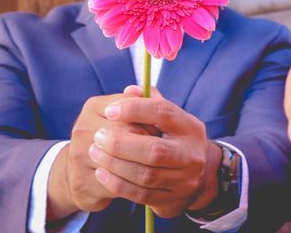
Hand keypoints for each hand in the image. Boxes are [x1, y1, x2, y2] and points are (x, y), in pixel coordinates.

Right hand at [48, 93, 148, 218]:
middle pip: (125, 134)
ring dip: (142, 166)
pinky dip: (132, 186)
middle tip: (160, 151)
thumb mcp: (127, 115)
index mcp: (94, 107)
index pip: (129, 109)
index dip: (149, 121)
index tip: (159, 130)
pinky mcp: (81, 183)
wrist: (82, 170)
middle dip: (147, 143)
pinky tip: (140, 183)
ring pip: (120, 162)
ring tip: (153, 166)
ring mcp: (78, 156)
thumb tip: (150, 91)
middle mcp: (82, 128)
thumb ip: (144, 101)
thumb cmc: (116, 136)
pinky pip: (115, 185)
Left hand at [88, 86, 219, 217]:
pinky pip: (141, 195)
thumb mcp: (170, 119)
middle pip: (154, 150)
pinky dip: (118, 184)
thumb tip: (129, 90)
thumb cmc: (174, 139)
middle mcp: (192, 154)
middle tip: (98, 136)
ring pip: (145, 175)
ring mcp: (185, 180)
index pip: (164, 113)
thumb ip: (150, 102)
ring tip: (95, 152)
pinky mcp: (174, 200)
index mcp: (190, 127)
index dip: (135, 110)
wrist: (195, 176)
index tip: (110, 110)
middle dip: (121, 144)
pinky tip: (102, 173)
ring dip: (115, 164)